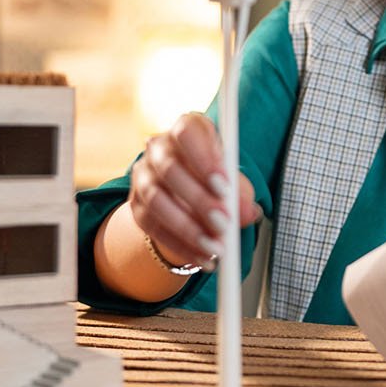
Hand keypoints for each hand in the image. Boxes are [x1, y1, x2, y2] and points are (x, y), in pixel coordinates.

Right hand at [129, 112, 261, 269]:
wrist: (186, 197)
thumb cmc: (214, 181)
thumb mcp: (232, 182)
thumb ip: (241, 195)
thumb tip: (249, 213)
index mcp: (185, 130)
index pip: (186, 134)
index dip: (203, 159)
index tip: (224, 185)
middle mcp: (158, 148)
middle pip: (170, 169)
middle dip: (198, 200)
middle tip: (224, 223)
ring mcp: (142, 176)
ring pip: (156, 200)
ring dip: (188, 227)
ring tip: (216, 247)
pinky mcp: (136, 206)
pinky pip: (152, 227)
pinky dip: (179, 245)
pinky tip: (202, 257)